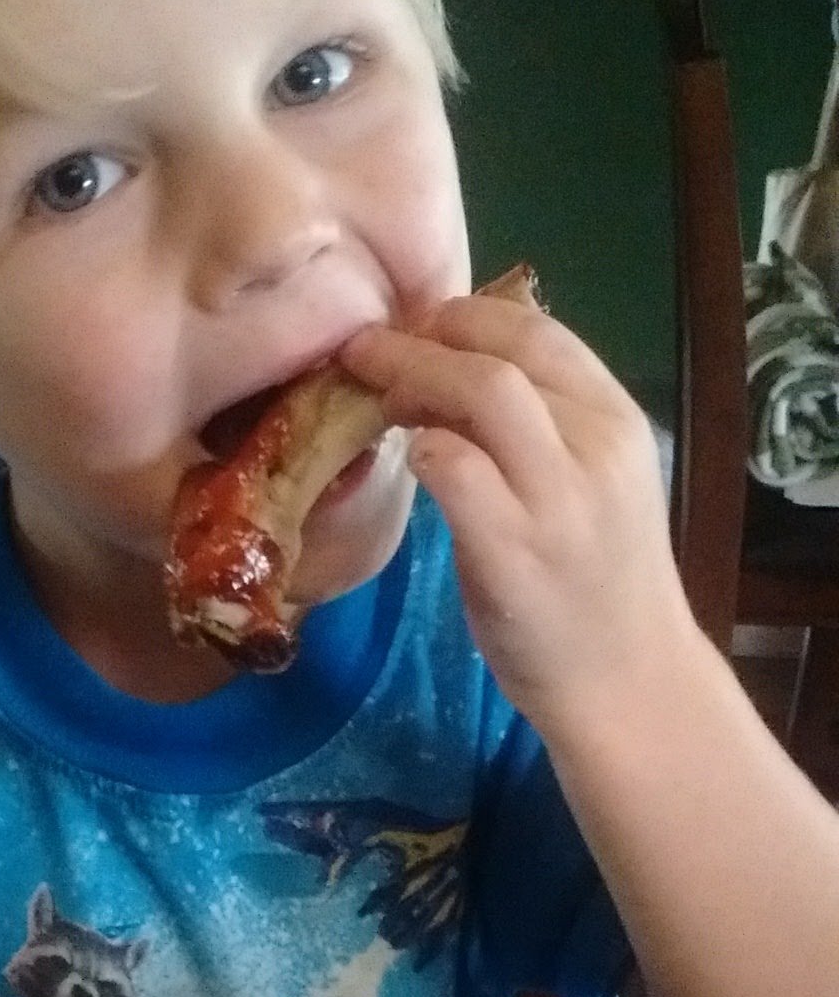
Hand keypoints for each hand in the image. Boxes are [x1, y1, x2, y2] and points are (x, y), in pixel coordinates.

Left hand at [341, 293, 701, 733]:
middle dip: (422, 338)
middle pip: (501, 352)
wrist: (628, 681)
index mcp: (617, 420)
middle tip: (367, 350)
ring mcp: (557, 498)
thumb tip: (449, 368)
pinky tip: (404, 460)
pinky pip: (455, 468)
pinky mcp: (515, 551)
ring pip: (482, 394)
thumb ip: (542, 425)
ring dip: (411, 379)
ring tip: (373, 393)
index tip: (416, 326)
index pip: (539, 330)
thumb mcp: (589, 482)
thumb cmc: (596, 583)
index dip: (465, 315)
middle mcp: (597, 446)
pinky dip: (421, 449)